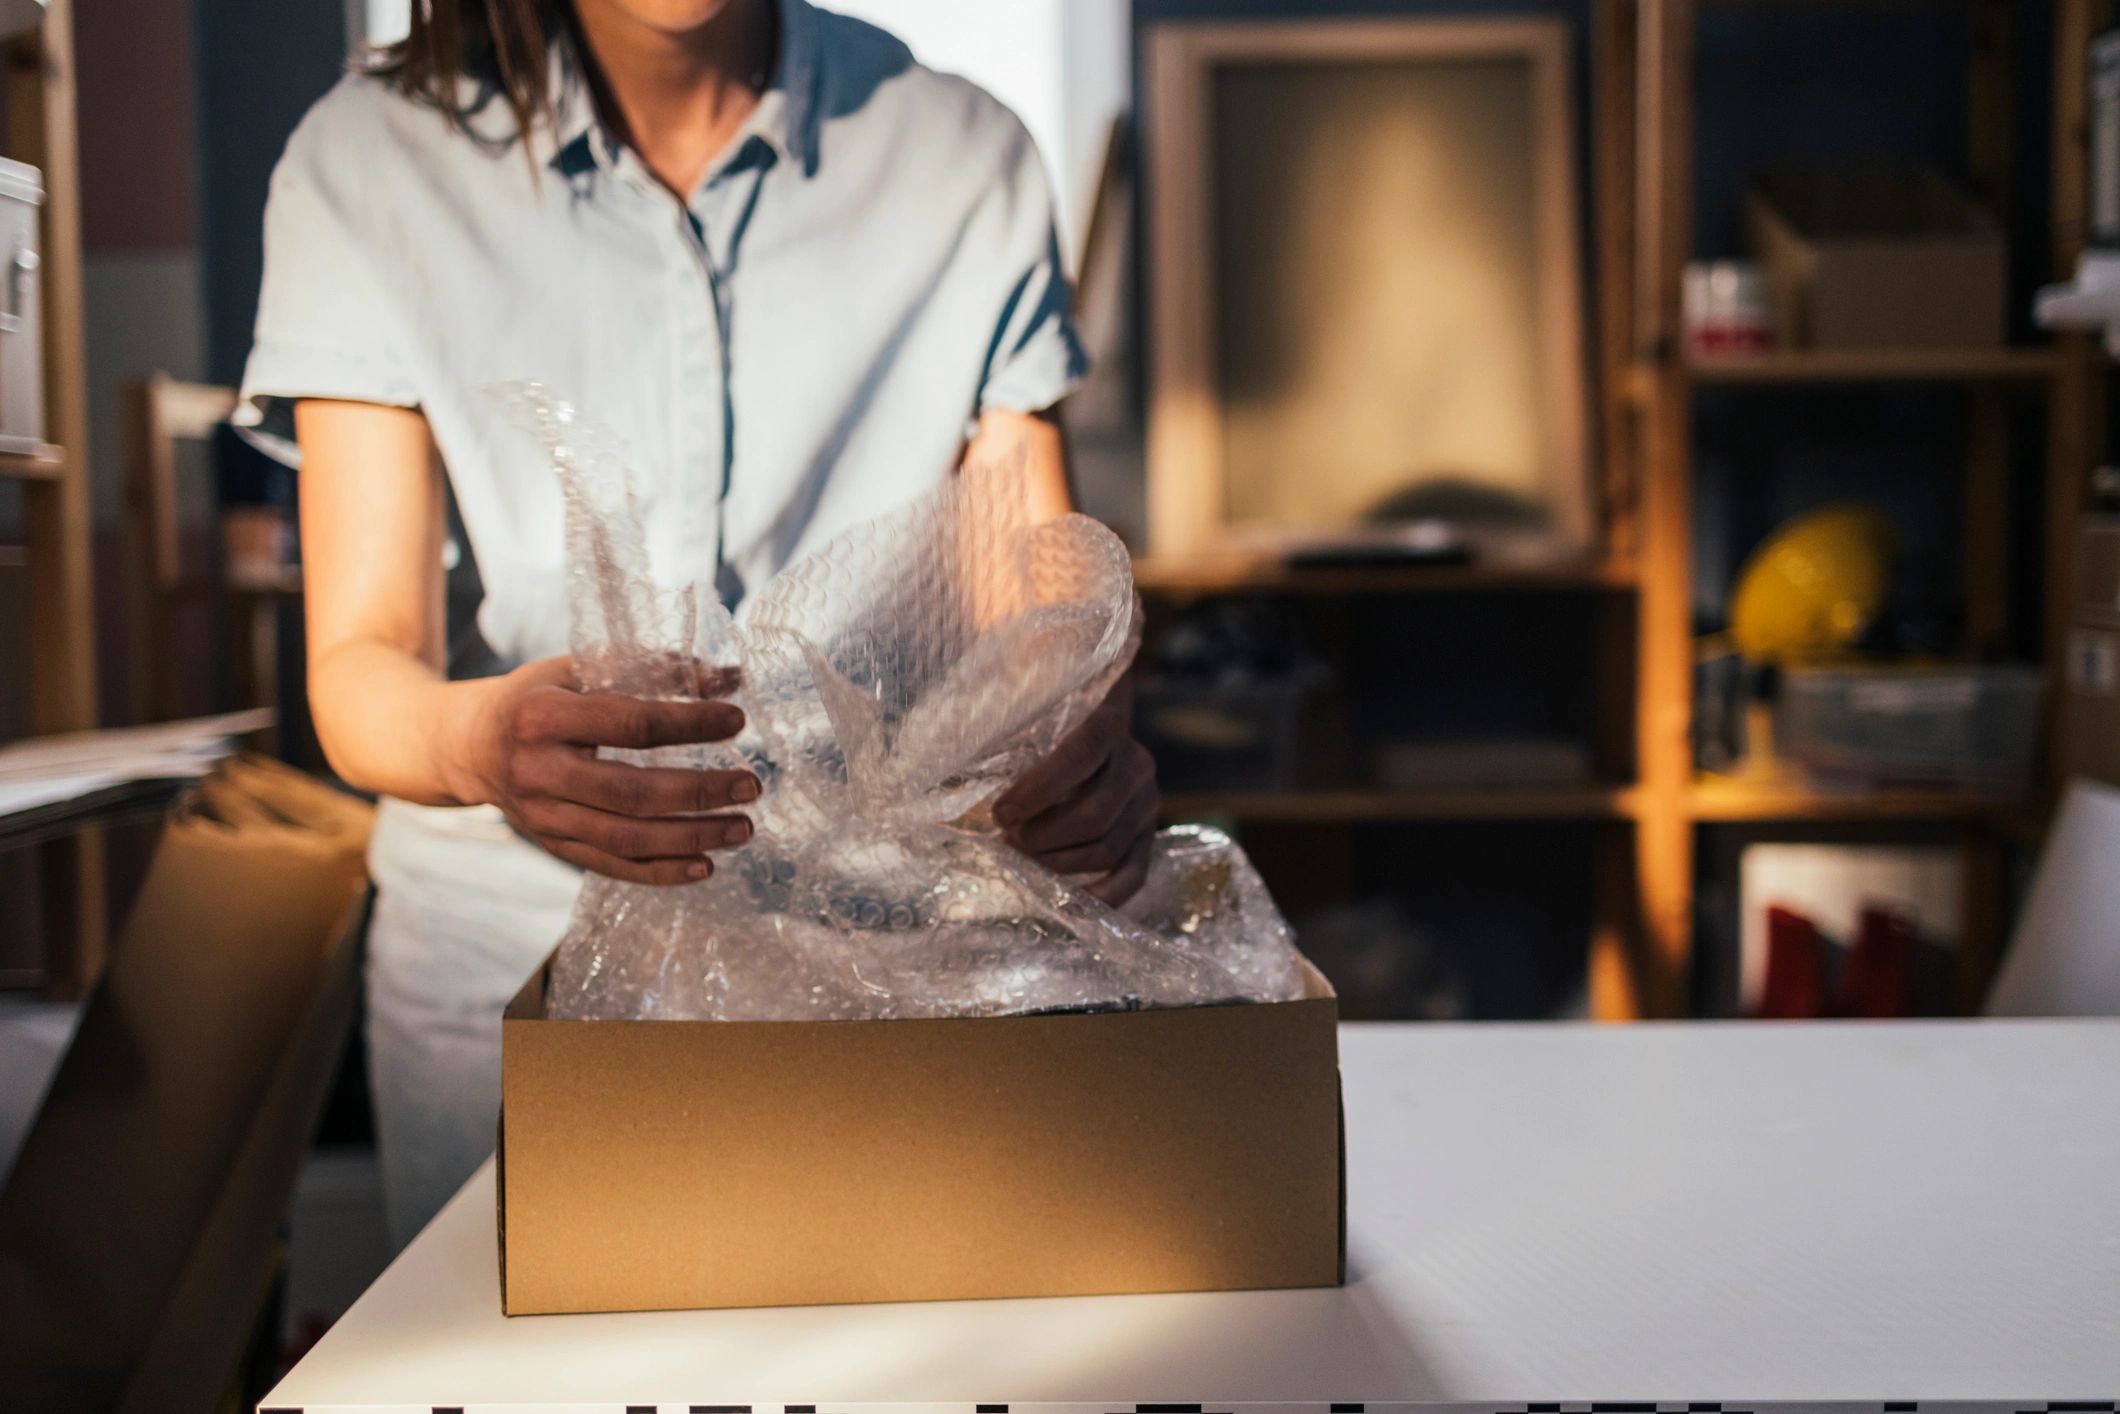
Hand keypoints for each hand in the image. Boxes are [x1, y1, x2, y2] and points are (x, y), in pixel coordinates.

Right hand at [448, 656, 757, 884]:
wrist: (466, 746)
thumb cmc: (537, 698)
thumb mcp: (579, 669)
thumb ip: (652, 669)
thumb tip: (731, 676)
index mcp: (544, 717)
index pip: (629, 724)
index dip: (688, 723)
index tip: (737, 719)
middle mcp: (539, 772)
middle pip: (631, 792)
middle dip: (699, 792)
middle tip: (751, 785)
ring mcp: (544, 817)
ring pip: (625, 839)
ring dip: (691, 837)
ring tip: (743, 828)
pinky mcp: (552, 846)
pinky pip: (612, 866)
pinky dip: (661, 872)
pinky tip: (705, 865)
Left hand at [993, 678, 1158, 903]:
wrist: (1096, 736)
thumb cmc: (1046, 726)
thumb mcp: (1030, 714)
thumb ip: (1008, 725)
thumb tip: (962, 748)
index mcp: (1108, 723)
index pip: (1080, 756)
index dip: (1038, 789)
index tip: (1000, 814)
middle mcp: (1137, 763)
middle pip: (1094, 814)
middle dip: (1043, 835)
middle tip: (1007, 839)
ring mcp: (1147, 803)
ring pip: (1107, 847)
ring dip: (1059, 862)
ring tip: (1023, 858)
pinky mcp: (1147, 836)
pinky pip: (1133, 874)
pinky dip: (1105, 894)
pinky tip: (1071, 904)